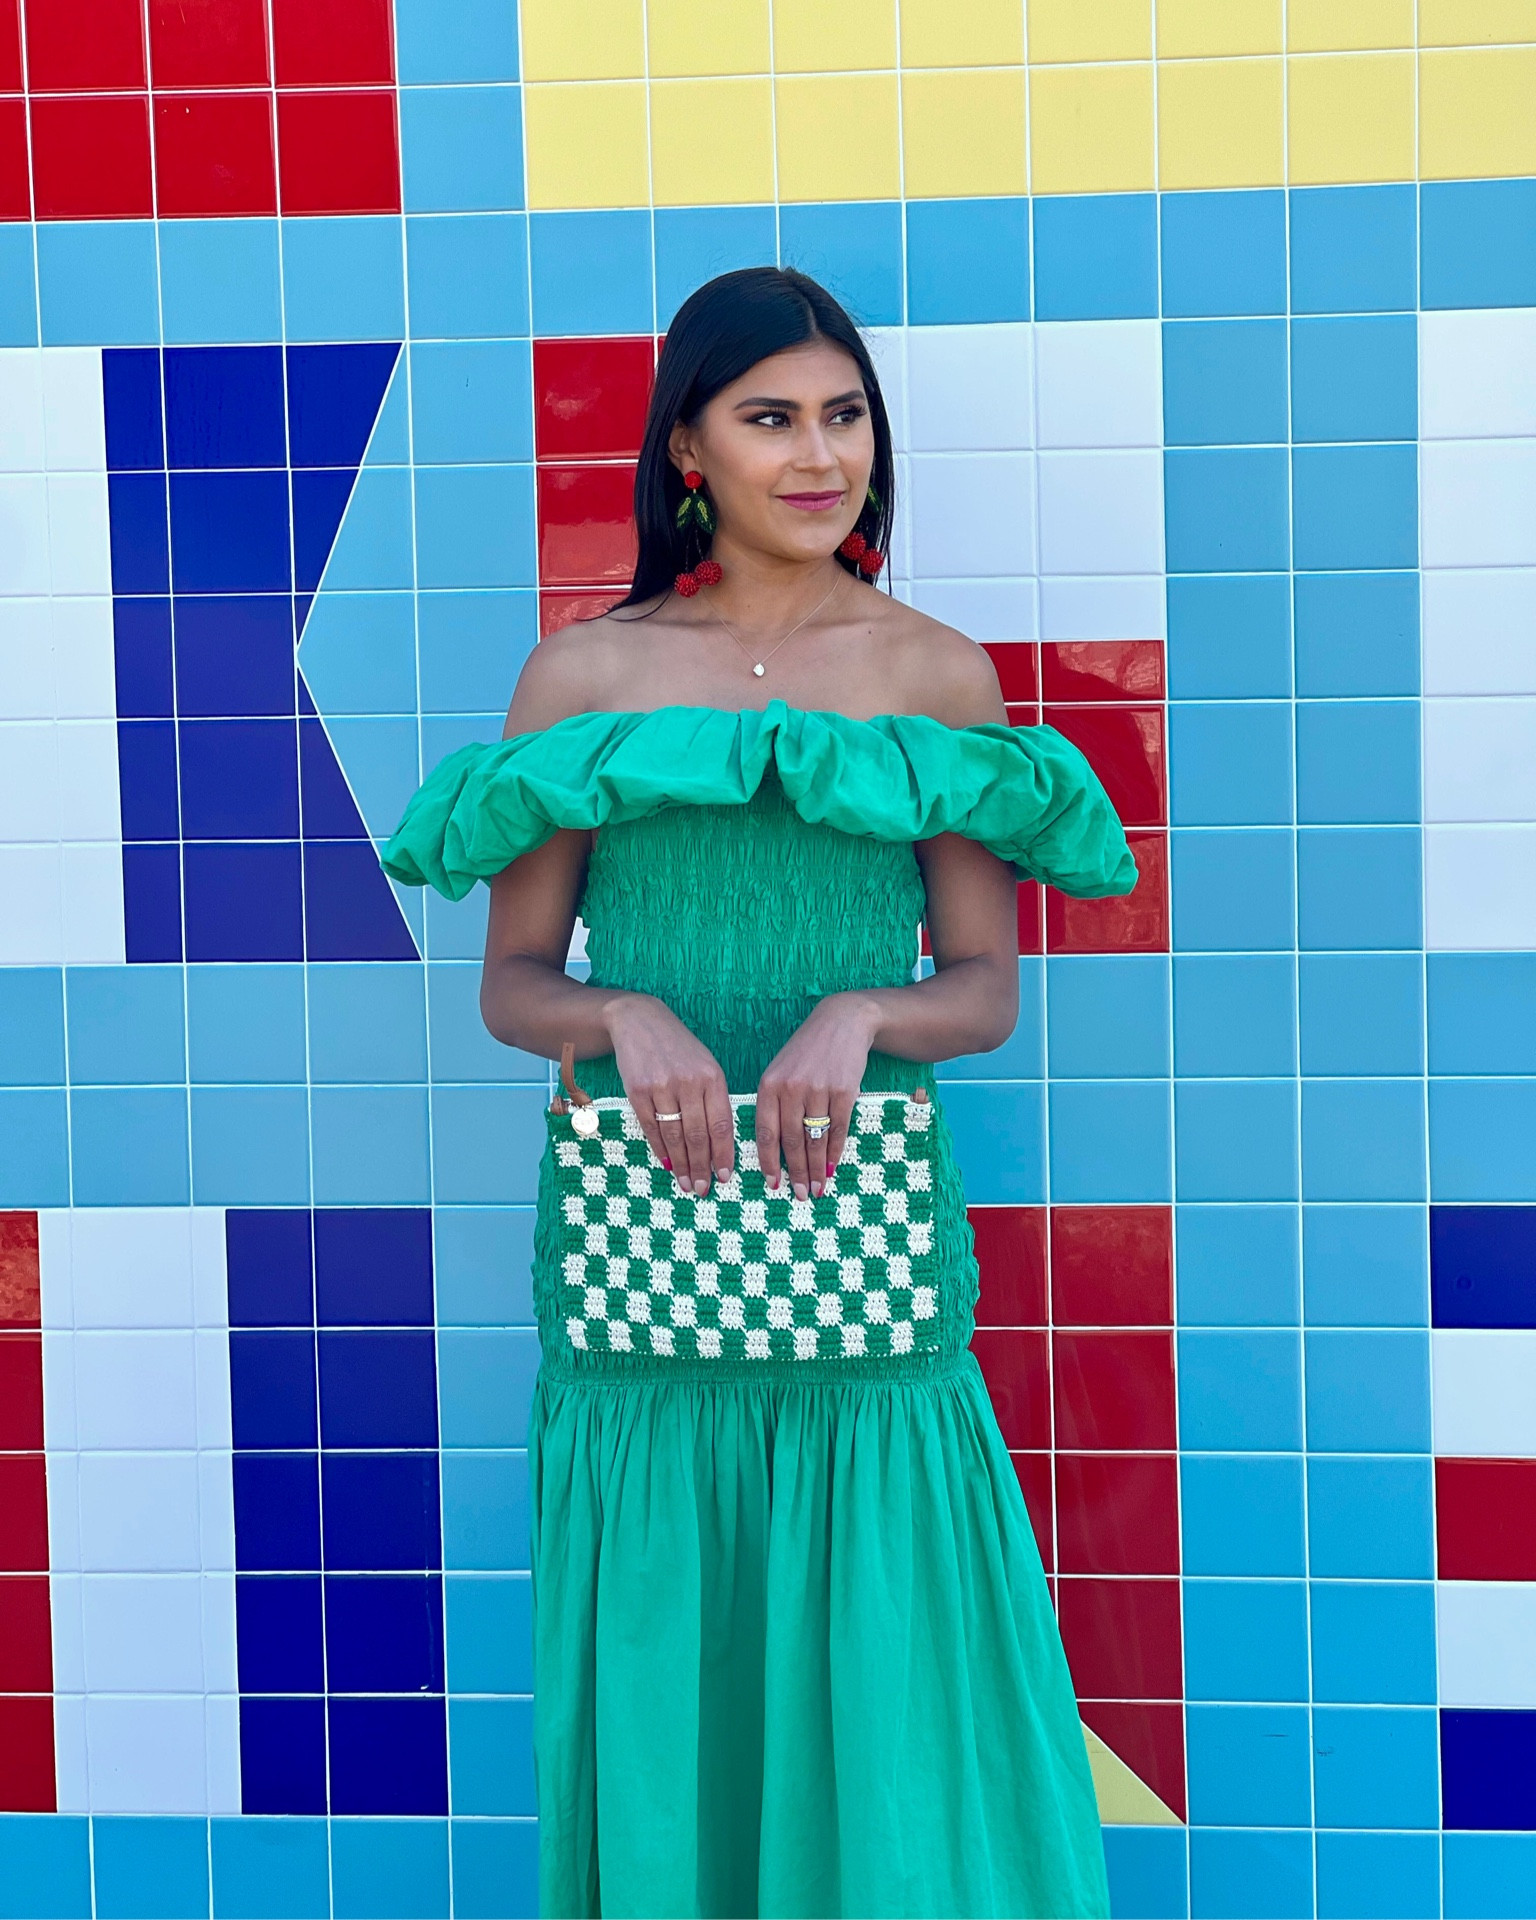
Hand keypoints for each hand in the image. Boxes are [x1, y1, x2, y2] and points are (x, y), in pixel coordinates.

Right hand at [607, 994, 734, 1196]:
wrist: (639, 1021)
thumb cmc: (679, 1049)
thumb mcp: (705, 1066)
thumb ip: (714, 1099)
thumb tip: (719, 1144)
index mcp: (712, 1077)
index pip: (720, 1124)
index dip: (722, 1154)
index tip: (724, 1176)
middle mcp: (689, 1082)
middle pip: (698, 1134)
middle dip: (702, 1166)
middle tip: (703, 1188)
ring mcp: (661, 1086)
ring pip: (674, 1135)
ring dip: (681, 1163)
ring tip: (686, 1183)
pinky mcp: (637, 1090)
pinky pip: (651, 1127)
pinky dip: (660, 1148)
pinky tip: (667, 1163)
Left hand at [755, 994, 878, 1200]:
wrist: (842, 1023)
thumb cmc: (806, 1052)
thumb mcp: (780, 1071)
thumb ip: (774, 1105)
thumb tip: (773, 1149)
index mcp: (769, 1085)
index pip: (766, 1132)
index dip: (769, 1162)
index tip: (773, 1184)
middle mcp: (792, 1088)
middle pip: (792, 1141)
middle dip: (796, 1172)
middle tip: (799, 1195)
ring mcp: (819, 1089)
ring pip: (815, 1139)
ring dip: (816, 1168)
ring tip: (817, 1188)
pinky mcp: (845, 1090)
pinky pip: (838, 1129)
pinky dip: (835, 1151)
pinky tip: (832, 1166)